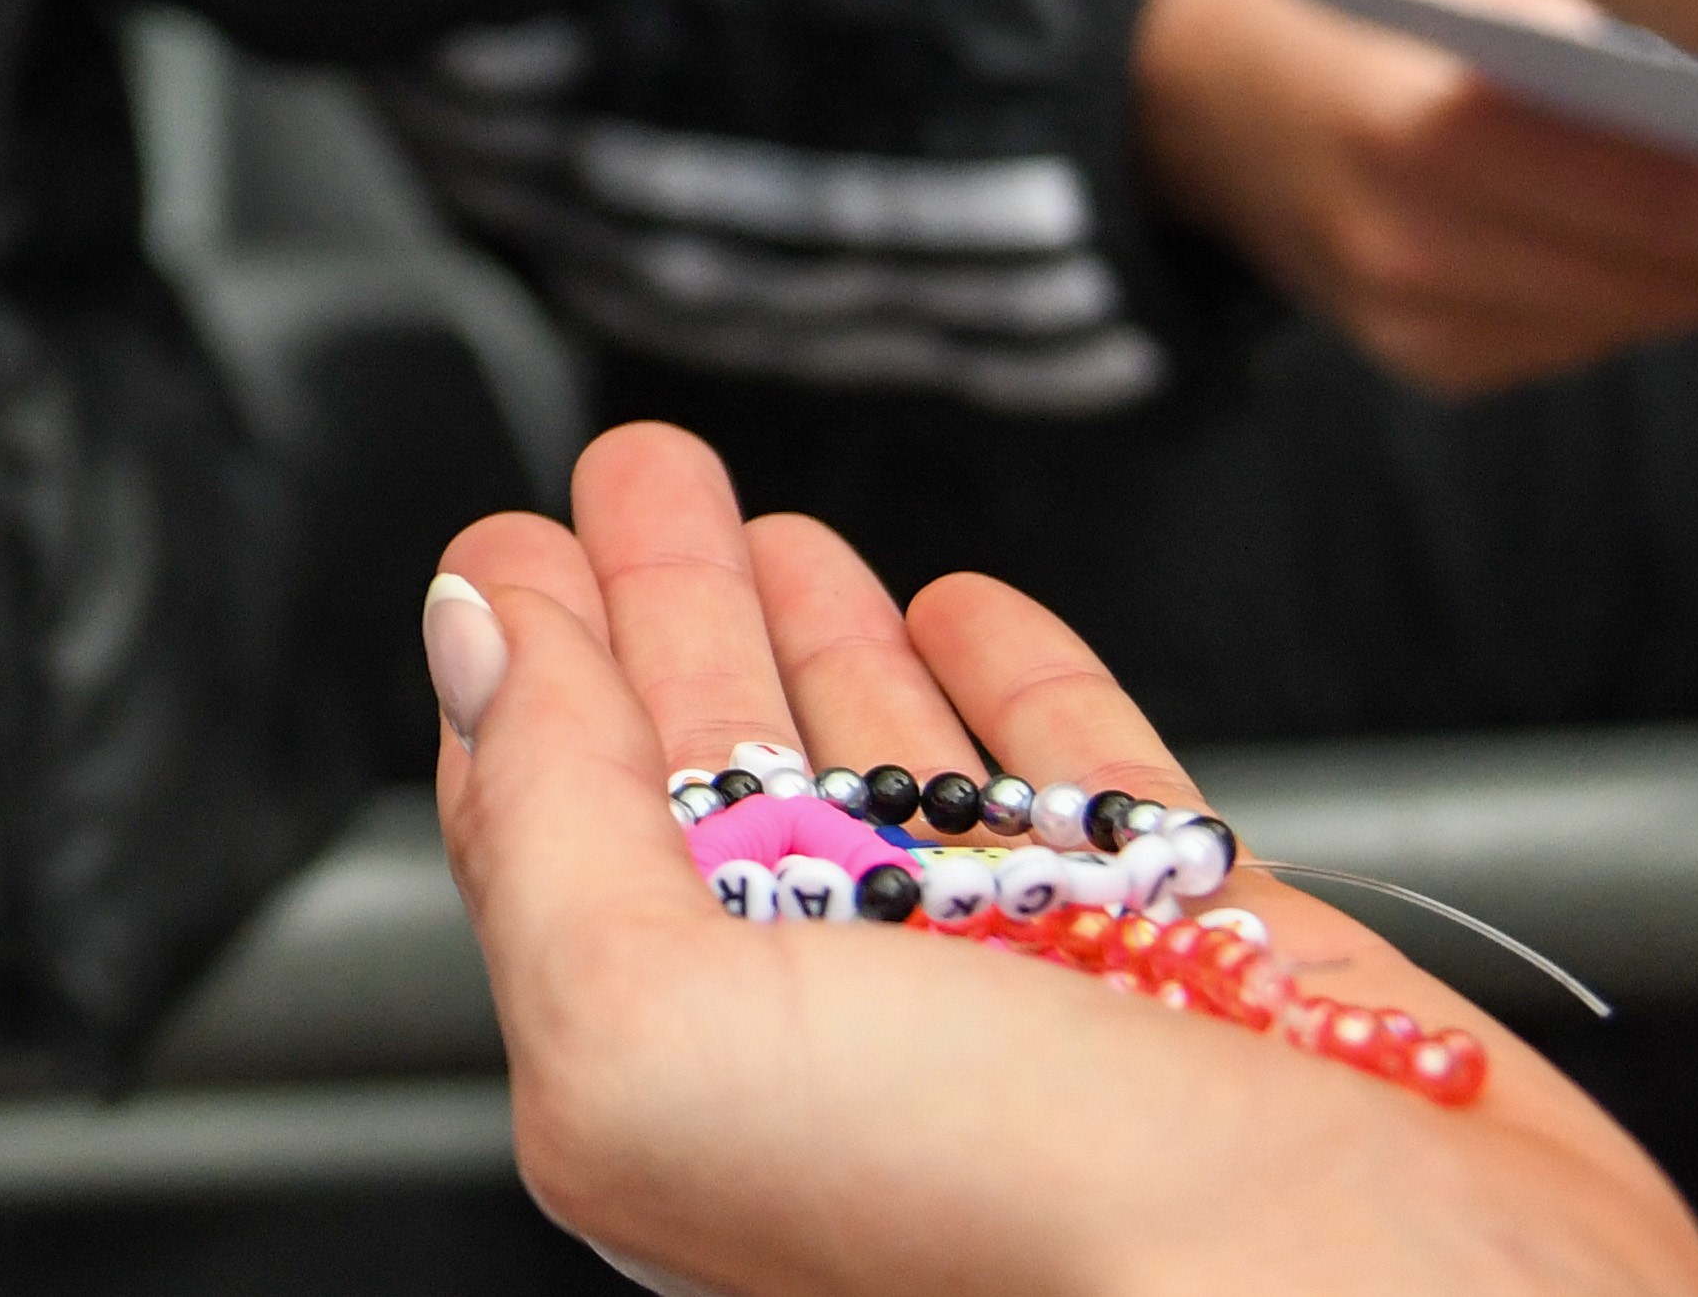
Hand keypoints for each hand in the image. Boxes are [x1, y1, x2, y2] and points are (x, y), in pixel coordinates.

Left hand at [432, 425, 1697, 1296]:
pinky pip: (1098, 799)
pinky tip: (971, 616)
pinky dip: (1027, 695)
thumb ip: (543, 830)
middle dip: (672, 614)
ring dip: (828, 642)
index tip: (512, 545)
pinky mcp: (1219, 972)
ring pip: (906, 785)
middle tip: (643, 477)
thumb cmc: (1004, 1225)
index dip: (539, 680)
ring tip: (774, 528)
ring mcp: (1046, 1010)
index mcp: (693, 1092)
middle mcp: (861, 1059)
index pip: (572, 843)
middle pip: (731, 786)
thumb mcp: (655, 1034)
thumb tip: (477, 642)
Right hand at [1129, 0, 1697, 399]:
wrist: (1177, 91)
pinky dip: (1689, 297)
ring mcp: (1417, 323)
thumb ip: (1600, 37)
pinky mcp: (1432, 361)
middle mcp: (1413, 246)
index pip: (1661, 197)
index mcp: (1418, 122)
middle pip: (1673, 278)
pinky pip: (1599, 332)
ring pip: (1650, 318)